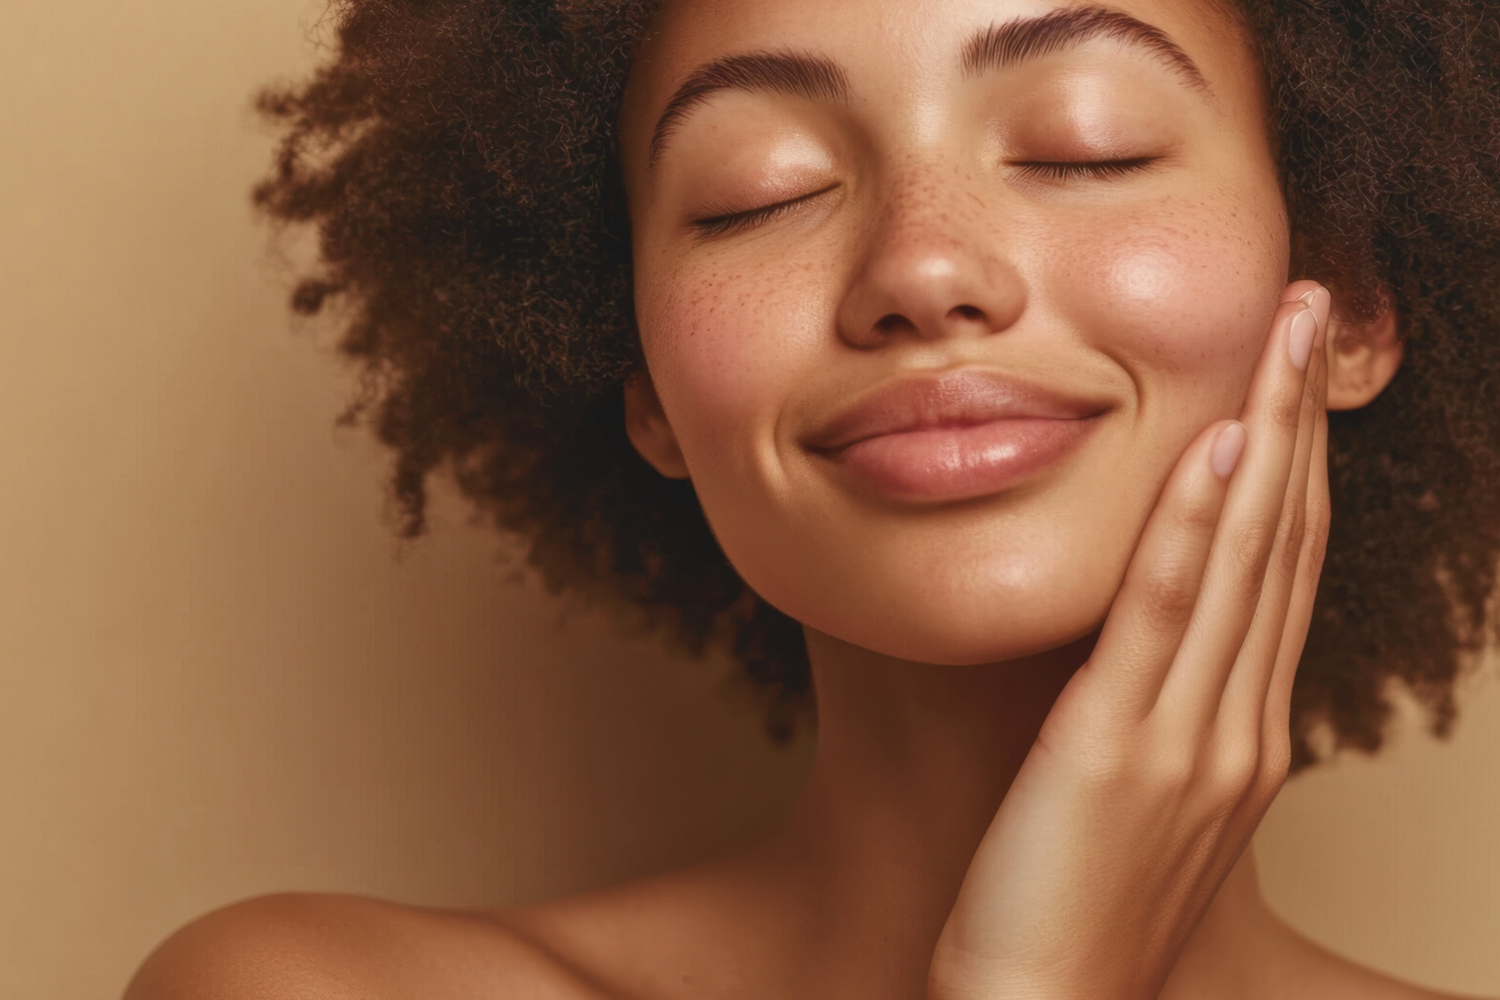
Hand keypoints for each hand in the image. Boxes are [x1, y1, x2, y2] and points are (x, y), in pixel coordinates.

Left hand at [928, 281, 1332, 999]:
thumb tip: (1151, 648)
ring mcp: (1190, 736)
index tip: (1293, 381)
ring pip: (1243, 560)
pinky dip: (1197, 525)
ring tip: (1280, 338)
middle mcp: (1238, 727)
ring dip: (1267, 438)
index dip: (1295, 467)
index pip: (1279, 573)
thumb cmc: (1070, 907)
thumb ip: (1159, 718)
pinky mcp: (1117, 744)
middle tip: (1305, 318)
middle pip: (1281, 546)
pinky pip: (1166, 614)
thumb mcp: (1138, 802)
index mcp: (1242, 736)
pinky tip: (1218, 449)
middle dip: (1297, 422)